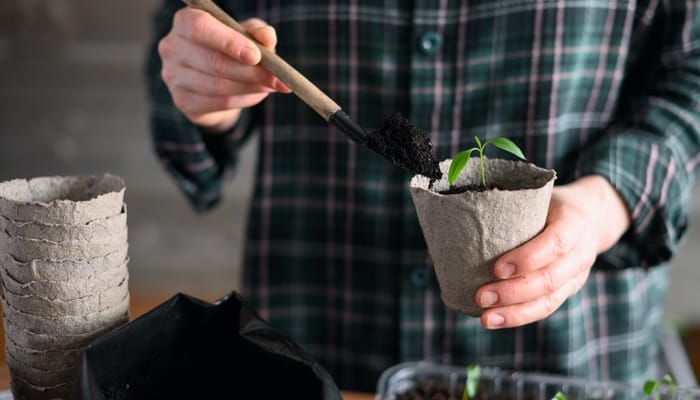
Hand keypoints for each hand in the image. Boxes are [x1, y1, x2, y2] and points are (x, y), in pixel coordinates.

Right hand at [158, 8, 290, 132]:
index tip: (256, 56)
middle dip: (251, 72)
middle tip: (278, 78)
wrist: (210, 81)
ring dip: (252, 87)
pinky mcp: (182, 100)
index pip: (200, 28)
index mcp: (185, 21)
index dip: (229, 42)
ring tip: (272, 85)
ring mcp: (173, 76)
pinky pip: (220, 103)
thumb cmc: (230, 50)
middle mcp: (172, 46)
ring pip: (219, 86)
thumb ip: (257, 33)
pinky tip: (255, 94)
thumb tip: (268, 37)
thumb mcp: (245, 36)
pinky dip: (244, 100)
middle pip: (214, 62)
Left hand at [475, 175, 630, 328]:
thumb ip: (513, 204)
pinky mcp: (568, 290)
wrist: (593, 215)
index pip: (557, 242)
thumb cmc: (552, 202)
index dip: (528, 258)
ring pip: (549, 300)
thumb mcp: (540, 193)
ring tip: (485, 318)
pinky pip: (546, 308)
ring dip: (515, 312)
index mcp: (575, 220)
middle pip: (550, 278)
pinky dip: (519, 316)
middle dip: (513, 292)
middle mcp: (581, 252)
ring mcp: (577, 275)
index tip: (497, 268)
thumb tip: (464, 211)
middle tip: (480, 296)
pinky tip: (494, 319)